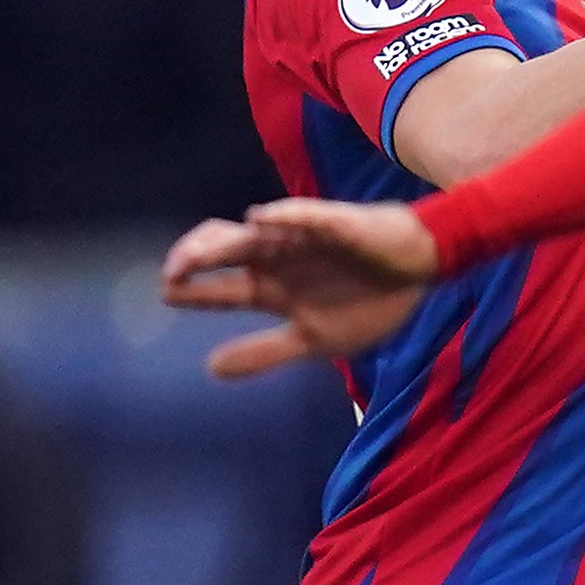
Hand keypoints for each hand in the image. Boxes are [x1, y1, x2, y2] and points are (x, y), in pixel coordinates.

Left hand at [161, 198, 446, 380]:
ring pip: (250, 233)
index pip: (222, 288)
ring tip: (196, 256)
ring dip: (220, 242)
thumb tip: (210, 369)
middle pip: (223, 253)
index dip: (193, 291)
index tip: (165, 294)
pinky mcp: (332, 223)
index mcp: (272, 287)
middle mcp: (276, 259)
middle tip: (172, 276)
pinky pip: (304, 215)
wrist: (419, 273)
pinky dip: (281, 217)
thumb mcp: (314, 339)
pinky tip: (259, 220)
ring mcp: (300, 238)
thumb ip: (264, 352)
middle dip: (193, 260)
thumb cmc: (369, 301)